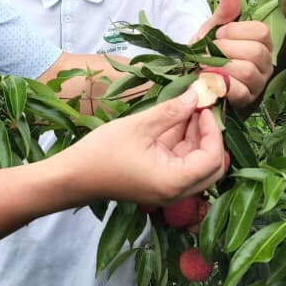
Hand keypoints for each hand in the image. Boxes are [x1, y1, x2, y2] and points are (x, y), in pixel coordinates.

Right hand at [63, 87, 225, 209]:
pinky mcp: (158, 182)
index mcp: (173, 182)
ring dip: (195, 136)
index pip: (212, 159)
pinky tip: (174, 119)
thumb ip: (171, 111)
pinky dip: (181, 142)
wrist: (72, 177)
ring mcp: (167, 188)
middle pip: (211, 166)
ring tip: (186, 107)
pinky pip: (180, 163)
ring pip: (196, 163)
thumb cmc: (102, 153)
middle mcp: (175, 191)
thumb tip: (196, 95)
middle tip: (200, 109)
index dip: (213, 131)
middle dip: (209, 136)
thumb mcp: (139, 126)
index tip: (203, 107)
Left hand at [192, 0, 272, 111]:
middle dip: (225, 50)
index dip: (236, 31)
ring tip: (205, 66)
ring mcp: (258, 84)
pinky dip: (220, 84)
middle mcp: (266, 63)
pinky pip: (239, 91)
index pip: (261, 32)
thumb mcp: (213, 29)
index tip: (218, 34)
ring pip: (247, 71)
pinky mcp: (247, 101)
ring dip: (220, 67)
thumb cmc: (207, 51)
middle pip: (256, 52)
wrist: (189, 78)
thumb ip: (224, 11)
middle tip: (209, 52)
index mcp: (262, 42)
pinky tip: (208, 80)